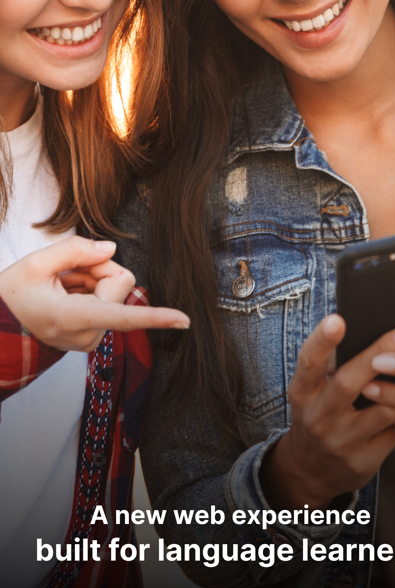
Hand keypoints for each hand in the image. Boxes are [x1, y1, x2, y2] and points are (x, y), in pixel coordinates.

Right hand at [0, 236, 189, 351]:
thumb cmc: (10, 297)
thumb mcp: (34, 264)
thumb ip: (75, 251)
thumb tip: (111, 248)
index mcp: (75, 318)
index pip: (125, 317)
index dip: (157, 317)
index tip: (185, 321)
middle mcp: (89, 334)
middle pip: (120, 283)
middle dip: (98, 269)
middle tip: (66, 271)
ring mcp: (91, 338)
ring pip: (113, 290)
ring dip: (89, 280)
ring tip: (60, 286)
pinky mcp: (93, 336)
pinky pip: (105, 300)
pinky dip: (87, 290)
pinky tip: (65, 294)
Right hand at [260, 314, 394, 510]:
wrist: (310, 470)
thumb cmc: (317, 415)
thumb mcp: (310, 391)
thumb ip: (328, 364)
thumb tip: (358, 324)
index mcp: (303, 393)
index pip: (308, 363)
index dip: (322, 340)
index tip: (337, 319)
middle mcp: (319, 418)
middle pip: (348, 382)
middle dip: (379, 354)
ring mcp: (342, 442)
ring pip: (381, 410)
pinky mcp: (364, 460)